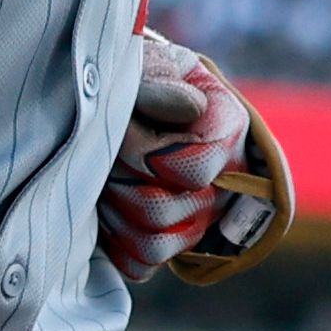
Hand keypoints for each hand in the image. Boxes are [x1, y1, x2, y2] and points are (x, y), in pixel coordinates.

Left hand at [98, 31, 254, 280]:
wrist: (124, 97)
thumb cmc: (135, 79)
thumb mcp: (144, 66)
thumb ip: (157, 84)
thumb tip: (190, 109)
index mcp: (227, 128)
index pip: (195, 169)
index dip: (147, 152)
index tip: (123, 125)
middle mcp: (225, 179)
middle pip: (163, 210)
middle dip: (119, 178)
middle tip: (103, 149)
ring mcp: (199, 217)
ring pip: (153, 243)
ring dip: (114, 209)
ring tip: (103, 174)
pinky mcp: (170, 243)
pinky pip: (140, 264)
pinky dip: (115, 238)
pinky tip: (107, 204)